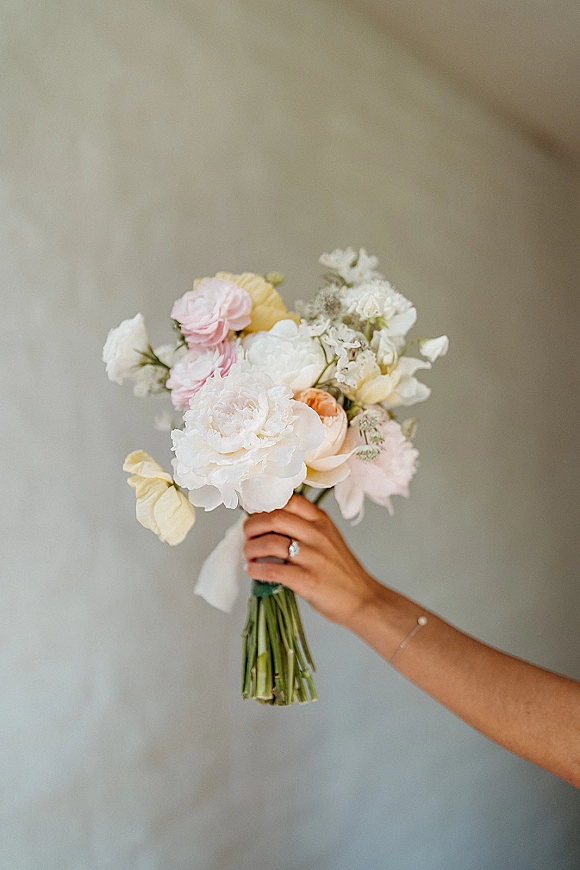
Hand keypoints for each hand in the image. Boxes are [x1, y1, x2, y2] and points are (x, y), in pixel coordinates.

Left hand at [243, 494, 380, 627]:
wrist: (362, 599)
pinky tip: (253, 571)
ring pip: (270, 543)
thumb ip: (303, 528)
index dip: (266, 505)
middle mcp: (317, 535)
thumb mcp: (327, 539)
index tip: (255, 515)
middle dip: (252, 526)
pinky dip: (256, 570)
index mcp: (321, 521)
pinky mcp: (308, 581)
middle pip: (274, 518)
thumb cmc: (340, 571)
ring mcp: (313, 558)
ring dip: (251, 549)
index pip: (289, 500)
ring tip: (249, 556)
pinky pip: (274, 570)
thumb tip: (266, 523)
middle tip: (247, 536)